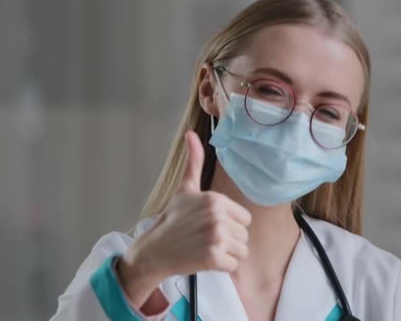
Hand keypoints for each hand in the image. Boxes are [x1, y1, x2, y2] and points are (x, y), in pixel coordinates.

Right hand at [118, 131, 250, 307]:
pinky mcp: (213, 257)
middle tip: (205, 239)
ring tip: (205, 248)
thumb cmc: (172, 220)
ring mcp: (215, 237)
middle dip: (228, 241)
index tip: (209, 226)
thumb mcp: (185, 190)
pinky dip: (221, 267)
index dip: (230, 225)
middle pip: (244, 235)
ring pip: (241, 251)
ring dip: (226, 254)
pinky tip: (204, 260)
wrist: (155, 249)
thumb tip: (190, 134)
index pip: (245, 219)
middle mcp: (217, 216)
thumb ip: (193, 163)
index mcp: (215, 199)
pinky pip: (233, 266)